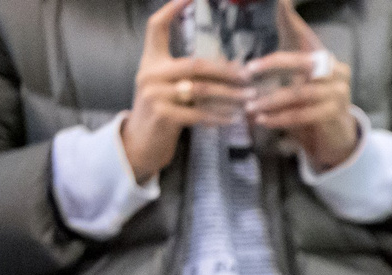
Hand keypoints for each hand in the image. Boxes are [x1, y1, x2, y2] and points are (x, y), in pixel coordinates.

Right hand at [120, 0, 249, 185]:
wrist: (140, 144)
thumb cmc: (162, 114)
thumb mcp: (168, 88)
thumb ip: (186, 75)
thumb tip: (226, 67)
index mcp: (151, 61)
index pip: (156, 27)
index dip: (171, 9)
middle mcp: (150, 73)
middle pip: (194, 64)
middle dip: (226, 71)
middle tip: (249, 75)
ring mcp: (154, 94)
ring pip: (200, 90)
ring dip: (229, 95)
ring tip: (250, 98)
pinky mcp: (162, 115)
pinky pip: (198, 113)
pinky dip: (219, 116)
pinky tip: (235, 118)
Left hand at [246, 0, 360, 173]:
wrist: (334, 136)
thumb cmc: (310, 103)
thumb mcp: (296, 77)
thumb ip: (284, 57)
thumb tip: (273, 17)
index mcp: (326, 58)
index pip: (307, 36)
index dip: (293, 23)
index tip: (281, 6)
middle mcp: (337, 71)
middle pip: (303, 62)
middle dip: (274, 65)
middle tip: (248, 70)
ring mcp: (339, 93)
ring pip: (300, 93)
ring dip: (272, 101)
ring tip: (251, 107)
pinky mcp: (335, 114)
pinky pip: (303, 114)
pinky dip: (280, 118)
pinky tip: (264, 120)